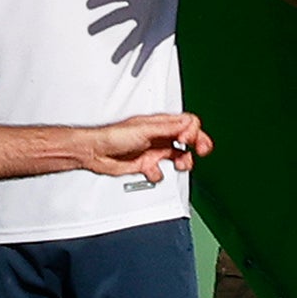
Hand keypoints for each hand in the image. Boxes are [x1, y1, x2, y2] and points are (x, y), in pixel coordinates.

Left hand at [77, 112, 210, 182]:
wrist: (95, 153)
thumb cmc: (113, 136)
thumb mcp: (144, 130)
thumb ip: (167, 128)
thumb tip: (187, 123)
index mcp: (159, 124)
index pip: (186, 123)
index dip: (192, 131)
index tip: (187, 139)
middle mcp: (158, 136)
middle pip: (187, 138)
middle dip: (197, 144)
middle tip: (202, 150)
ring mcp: (153, 150)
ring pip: (178, 155)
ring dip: (183, 161)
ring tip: (181, 164)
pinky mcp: (146, 164)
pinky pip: (160, 171)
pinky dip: (159, 174)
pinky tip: (152, 171)